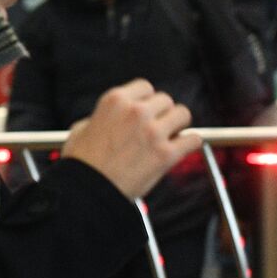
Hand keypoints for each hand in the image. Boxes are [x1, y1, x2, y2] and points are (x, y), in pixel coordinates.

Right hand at [62, 79, 201, 199]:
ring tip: (172, 135)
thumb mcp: (83, 128)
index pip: (146, 87)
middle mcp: (137, 112)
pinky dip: (191, 143)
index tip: (147, 112)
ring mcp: (154, 132)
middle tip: (158, 128)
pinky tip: (183, 148)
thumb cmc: (82, 163)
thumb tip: (116, 118)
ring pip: (183, 115)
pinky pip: (193, 140)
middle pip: (166, 100)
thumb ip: (106, 117)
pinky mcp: (166, 154)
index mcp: (116, 100)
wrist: (88, 190)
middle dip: (163, 114)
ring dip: (179, 125)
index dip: (147, 101)